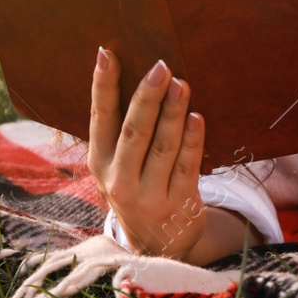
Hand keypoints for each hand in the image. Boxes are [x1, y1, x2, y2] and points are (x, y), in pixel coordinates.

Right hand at [87, 48, 207, 259]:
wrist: (160, 244)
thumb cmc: (140, 186)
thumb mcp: (120, 164)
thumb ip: (125, 127)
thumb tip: (140, 73)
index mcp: (100, 162)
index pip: (100, 118)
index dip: (102, 86)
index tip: (107, 53)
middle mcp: (119, 179)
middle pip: (134, 132)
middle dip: (146, 98)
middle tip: (160, 67)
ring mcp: (148, 194)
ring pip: (162, 147)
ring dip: (173, 113)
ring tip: (181, 84)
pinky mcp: (178, 204)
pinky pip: (187, 166)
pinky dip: (193, 141)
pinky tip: (197, 118)